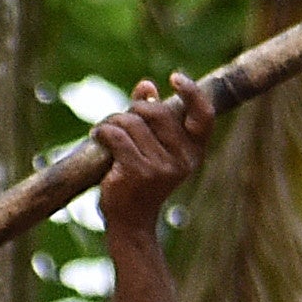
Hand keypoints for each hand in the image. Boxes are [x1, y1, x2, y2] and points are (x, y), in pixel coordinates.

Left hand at [90, 74, 214, 233]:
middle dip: (132, 109)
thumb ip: (151, 116)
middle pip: (156, 112)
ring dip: (113, 122)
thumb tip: (147, 86)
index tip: (174, 78)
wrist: (131, 223)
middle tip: (119, 120)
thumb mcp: (152, 148)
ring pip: (132, 122)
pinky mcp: (139, 172)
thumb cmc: (140, 182)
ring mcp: (162, 167)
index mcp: (194, 151)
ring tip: (105, 133)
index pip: (204, 115)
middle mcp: (183, 159)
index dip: (192, 93)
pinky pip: (117, 136)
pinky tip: (97, 138)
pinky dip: (103, 132)